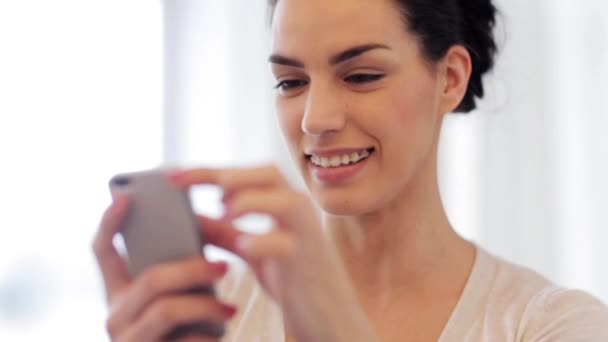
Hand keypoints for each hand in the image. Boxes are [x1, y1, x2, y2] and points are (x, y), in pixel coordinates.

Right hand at [92, 194, 240, 341]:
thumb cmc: (187, 333)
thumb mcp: (179, 299)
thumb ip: (180, 271)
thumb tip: (203, 225)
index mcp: (119, 292)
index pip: (102, 251)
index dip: (110, 222)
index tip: (126, 196)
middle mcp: (115, 315)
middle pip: (151, 279)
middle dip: (191, 269)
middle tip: (223, 267)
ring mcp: (128, 340)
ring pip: (167, 309)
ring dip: (205, 307)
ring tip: (229, 309)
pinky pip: (184, 341)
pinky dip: (207, 338)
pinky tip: (219, 338)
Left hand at [171, 165, 377, 341]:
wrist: (328, 313)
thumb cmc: (291, 277)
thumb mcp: (253, 249)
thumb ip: (225, 232)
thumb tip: (190, 216)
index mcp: (283, 203)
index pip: (246, 175)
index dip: (209, 171)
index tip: (172, 176)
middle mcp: (299, 211)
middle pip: (268, 174)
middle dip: (224, 175)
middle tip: (184, 184)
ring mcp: (306, 235)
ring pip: (285, 202)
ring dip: (248, 201)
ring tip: (222, 214)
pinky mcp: (306, 263)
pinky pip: (287, 245)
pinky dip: (262, 241)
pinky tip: (242, 246)